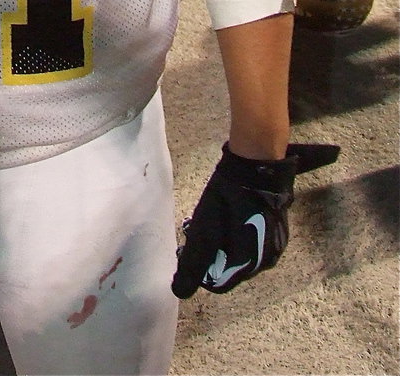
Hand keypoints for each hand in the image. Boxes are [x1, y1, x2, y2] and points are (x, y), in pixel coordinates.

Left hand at [171, 142, 339, 296]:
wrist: (256, 165)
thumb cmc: (228, 195)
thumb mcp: (204, 228)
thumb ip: (194, 262)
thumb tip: (179, 292)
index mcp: (250, 263)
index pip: (218, 282)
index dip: (198, 268)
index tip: (185, 249)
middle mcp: (267, 261)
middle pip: (230, 269)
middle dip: (210, 255)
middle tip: (193, 231)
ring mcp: (275, 246)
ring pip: (240, 256)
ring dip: (222, 244)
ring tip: (207, 222)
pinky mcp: (277, 232)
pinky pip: (252, 243)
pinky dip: (236, 236)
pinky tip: (227, 217)